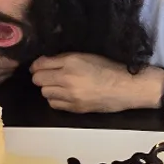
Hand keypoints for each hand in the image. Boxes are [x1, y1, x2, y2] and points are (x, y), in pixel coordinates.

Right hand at [0, 31, 18, 87]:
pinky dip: (5, 72)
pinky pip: (3, 78)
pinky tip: (1, 66)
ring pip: (8, 72)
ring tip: (9, 58)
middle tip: (18, 51)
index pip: (6, 47)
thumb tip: (18, 36)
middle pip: (9, 62)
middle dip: (15, 57)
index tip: (20, 43)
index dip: (15, 45)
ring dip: (11, 65)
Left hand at [30, 53, 163, 113]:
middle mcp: (67, 78)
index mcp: (70, 62)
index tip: (40, 65)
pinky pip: (54, 104)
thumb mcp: (85, 55)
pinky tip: (65, 95)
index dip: (37, 65)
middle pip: (38, 80)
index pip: (40, 64)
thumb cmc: (108, 68)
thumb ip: (63, 58)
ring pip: (44, 93)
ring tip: (60, 85)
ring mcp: (70, 95)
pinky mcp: (75, 108)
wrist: (126, 87)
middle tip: (50, 75)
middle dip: (41, 77)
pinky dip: (56, 99)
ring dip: (49, 88)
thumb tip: (43, 62)